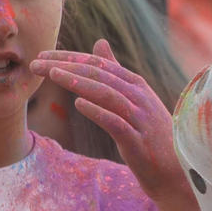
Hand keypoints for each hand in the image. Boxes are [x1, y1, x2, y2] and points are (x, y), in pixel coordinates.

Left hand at [31, 41, 185, 202]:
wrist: (175, 168)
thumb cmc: (150, 132)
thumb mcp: (133, 97)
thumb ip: (115, 71)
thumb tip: (99, 42)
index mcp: (136, 84)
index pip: (98, 64)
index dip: (69, 57)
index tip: (42, 55)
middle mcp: (139, 96)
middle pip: (99, 75)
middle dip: (65, 66)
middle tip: (36, 63)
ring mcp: (140, 118)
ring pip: (107, 94)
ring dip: (78, 83)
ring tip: (53, 75)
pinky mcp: (138, 141)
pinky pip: (116, 122)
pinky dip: (98, 111)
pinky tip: (79, 104)